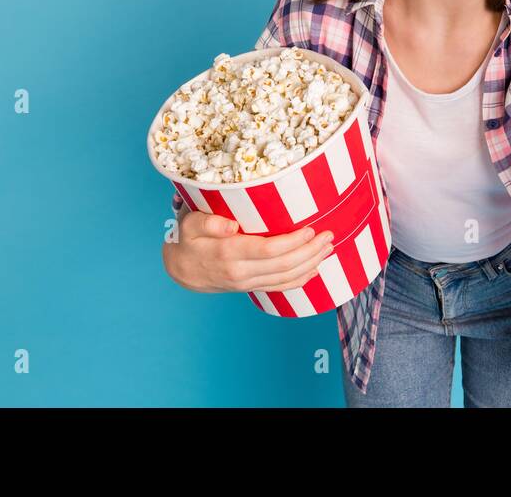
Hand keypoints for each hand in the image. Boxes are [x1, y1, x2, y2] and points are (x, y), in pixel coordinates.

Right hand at [162, 210, 335, 293]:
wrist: (181, 269)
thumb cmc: (188, 239)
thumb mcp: (190, 223)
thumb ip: (209, 222)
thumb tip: (231, 225)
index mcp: (228, 253)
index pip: (268, 250)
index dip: (292, 241)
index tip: (310, 229)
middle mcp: (240, 272)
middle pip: (283, 265)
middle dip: (310, 251)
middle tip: (329, 236)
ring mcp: (247, 283)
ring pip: (286, 278)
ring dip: (311, 263)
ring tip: (328, 248)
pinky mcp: (251, 287)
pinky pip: (280, 287)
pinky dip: (300, 279)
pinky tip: (315, 269)